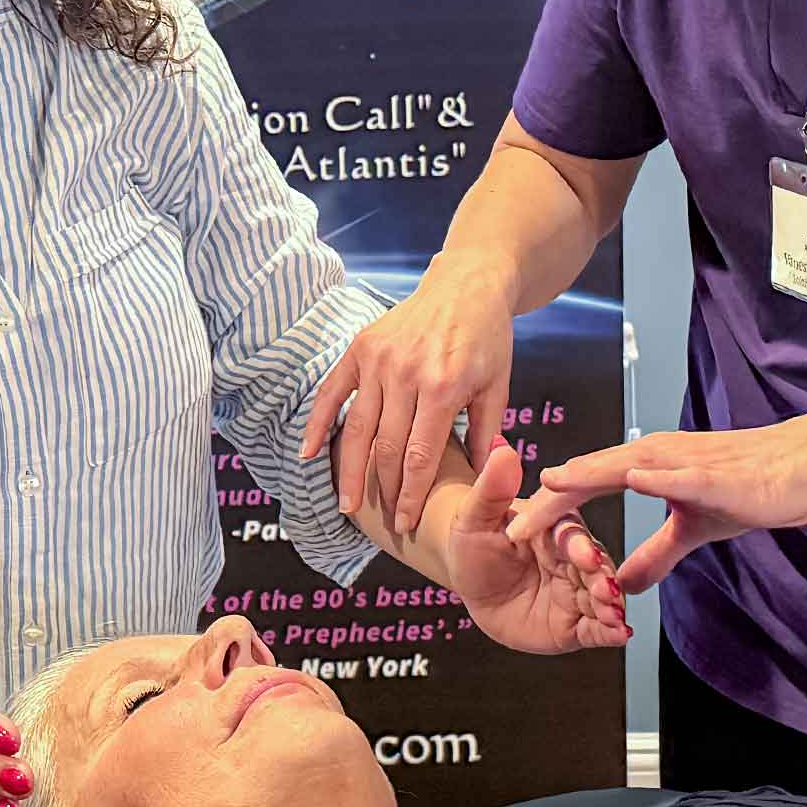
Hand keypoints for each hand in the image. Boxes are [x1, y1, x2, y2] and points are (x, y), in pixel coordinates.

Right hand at [302, 255, 517, 536]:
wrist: (466, 284)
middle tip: (379, 523)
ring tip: (345, 504)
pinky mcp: (360, 347)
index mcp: (443, 387)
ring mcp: (378, 359)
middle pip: (385, 448)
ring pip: (358, 427)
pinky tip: (308, 454)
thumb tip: (478, 479)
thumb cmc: (488, 339)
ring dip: (348, 470)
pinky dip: (318, 423)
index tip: (405, 523)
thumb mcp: (497, 386)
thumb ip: (484, 434)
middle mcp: (405, 374)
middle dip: (382, 490)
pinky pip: (332, 391)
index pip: (419, 456)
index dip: (410, 495)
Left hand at [441, 442, 630, 653]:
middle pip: (594, 567)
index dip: (577, 544)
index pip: (570, 534)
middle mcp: (572, 558)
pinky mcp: (574, 622)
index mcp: (554, 528)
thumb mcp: (475, 517)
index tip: (582, 552)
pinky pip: (595, 628)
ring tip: (614, 614)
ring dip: (611, 605)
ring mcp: (575, 590)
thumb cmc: (473, 543)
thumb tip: (503, 451)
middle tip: (607, 589)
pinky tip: (621, 634)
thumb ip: (492, 489)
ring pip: (599, 597)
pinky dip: (610, 632)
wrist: (469, 584)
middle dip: (602, 578)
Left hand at [507, 418, 806, 595]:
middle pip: (593, 474)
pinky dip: (656, 474)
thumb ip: (656, 554)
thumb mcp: (693, 528)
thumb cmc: (749, 489)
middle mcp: (659, 455)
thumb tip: (624, 584)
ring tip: (551, 486)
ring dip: (589, 477)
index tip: (513, 533)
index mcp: (650, 466)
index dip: (551, 509)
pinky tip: (633, 477)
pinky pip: (683, 473)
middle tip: (511, 526)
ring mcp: (687, 461)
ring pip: (628, 465)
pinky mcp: (718, 472)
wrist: (803, 466)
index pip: (588, 486)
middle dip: (551, 500)